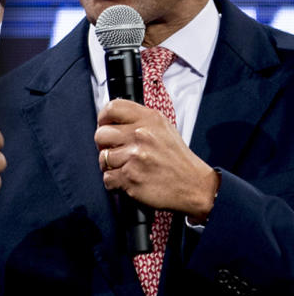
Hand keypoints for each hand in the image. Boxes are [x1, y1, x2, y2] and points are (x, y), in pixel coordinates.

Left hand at [96, 99, 219, 221]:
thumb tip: (110, 120)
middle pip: (101, 134)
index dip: (103, 118)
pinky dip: (114, 182)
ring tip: (127, 167)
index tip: (104, 125)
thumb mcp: (163, 128)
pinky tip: (128, 180)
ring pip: (103, 158)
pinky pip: (107, 178)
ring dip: (111, 166)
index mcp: (149, 119)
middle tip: (117, 151)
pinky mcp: (130, 177)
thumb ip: (138, 120)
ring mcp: (135, 157)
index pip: (112, 108)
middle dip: (105, 145)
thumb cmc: (177, 159)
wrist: (195, 186)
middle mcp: (141, 135)